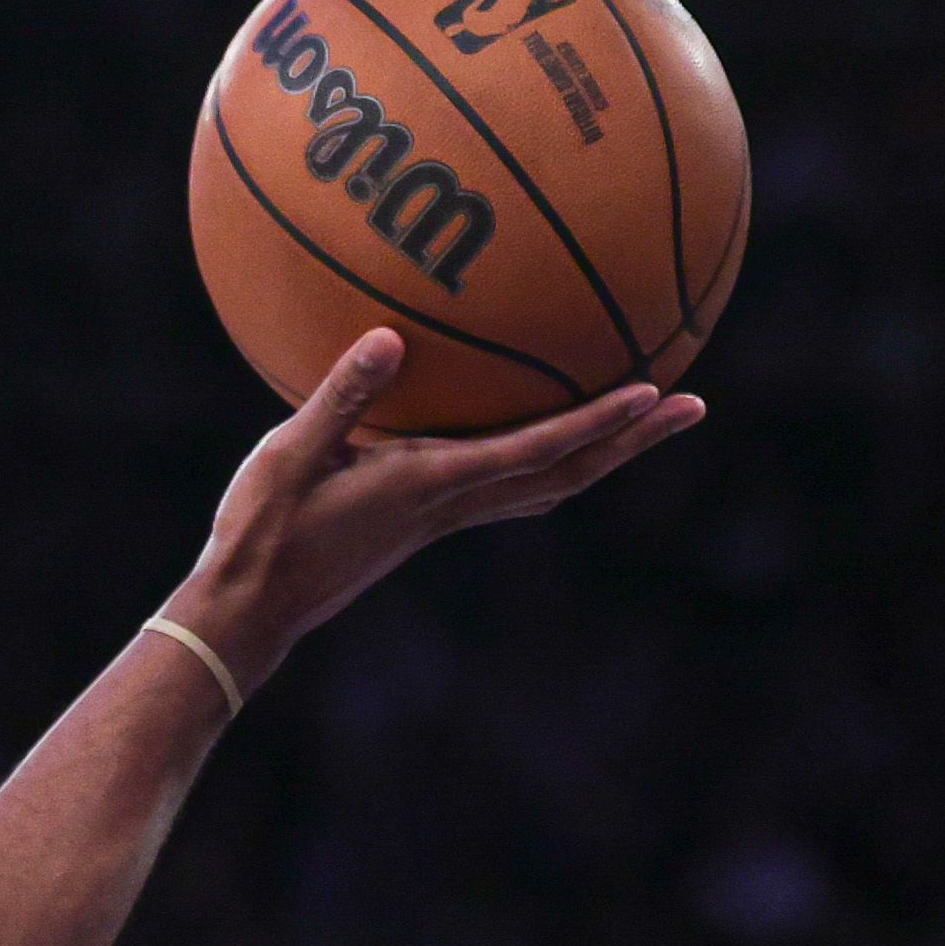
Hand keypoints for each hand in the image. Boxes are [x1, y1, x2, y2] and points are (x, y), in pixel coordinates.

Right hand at [166, 328, 703, 684]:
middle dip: (632, 441)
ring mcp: (444, 516)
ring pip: (547, 481)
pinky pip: (508, 479)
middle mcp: (452, 504)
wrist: (251, 608)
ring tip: (646, 415)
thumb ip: (340, 396)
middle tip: (693, 405)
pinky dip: (548, 450)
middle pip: (568, 472)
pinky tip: (545, 422)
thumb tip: (387, 337)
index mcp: (429, 485)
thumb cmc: (261, 533)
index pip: (536, 450)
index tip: (654, 393)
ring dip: (603, 451)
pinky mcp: (426, 517)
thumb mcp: (288, 456)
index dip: (598, 421)